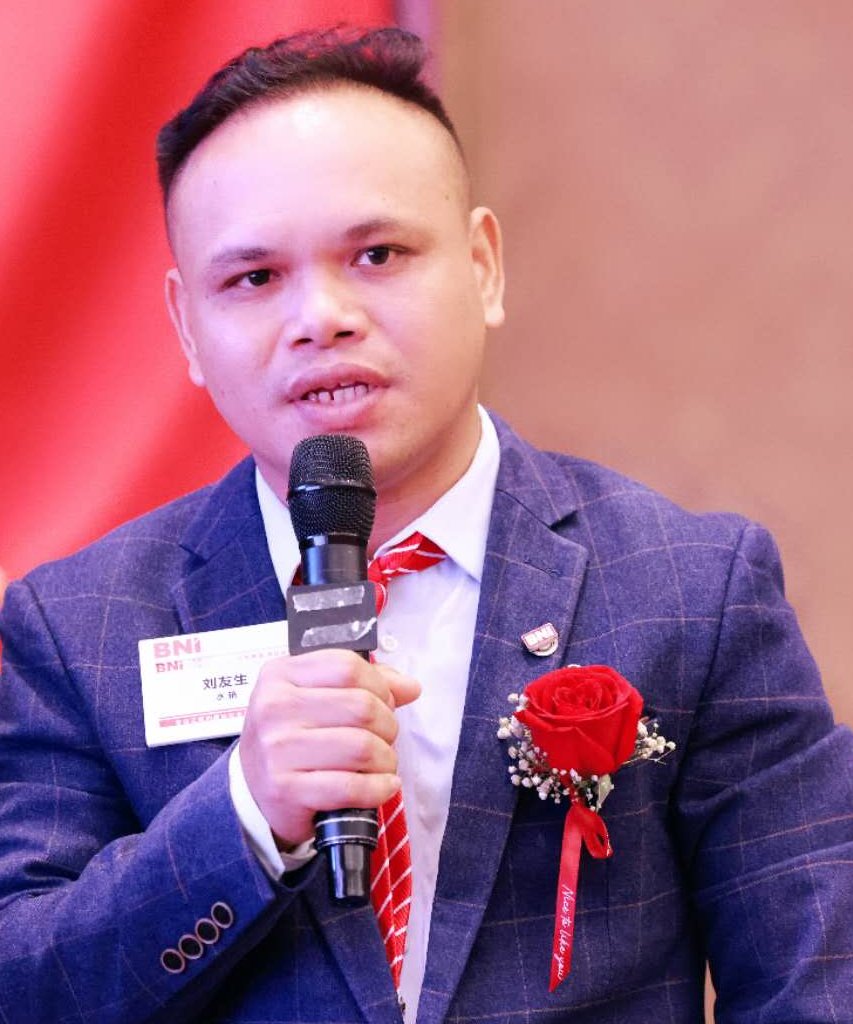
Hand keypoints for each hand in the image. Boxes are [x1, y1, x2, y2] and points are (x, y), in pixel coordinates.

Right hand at [238, 648, 419, 848]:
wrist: (252, 792)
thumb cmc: (292, 738)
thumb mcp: (315, 698)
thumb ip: (364, 684)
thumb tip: (410, 687)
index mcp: (280, 675)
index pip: (348, 667)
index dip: (380, 685)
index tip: (385, 702)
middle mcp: (274, 707)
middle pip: (361, 706)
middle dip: (388, 726)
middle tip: (385, 738)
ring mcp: (277, 749)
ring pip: (362, 746)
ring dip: (386, 759)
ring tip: (382, 764)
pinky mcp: (285, 789)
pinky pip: (351, 786)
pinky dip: (378, 788)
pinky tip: (382, 785)